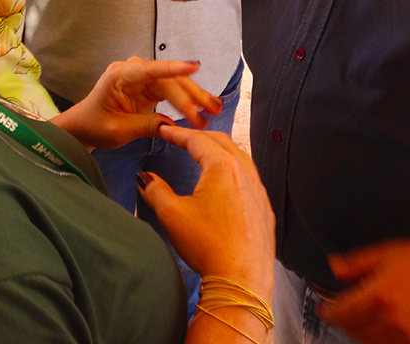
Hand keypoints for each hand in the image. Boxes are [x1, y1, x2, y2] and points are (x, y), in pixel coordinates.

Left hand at [52, 57, 221, 148]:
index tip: (194, 67)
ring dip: (194, 96)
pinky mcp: (149, 87)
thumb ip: (146, 125)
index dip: (173, 68)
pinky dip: (187, 100)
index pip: (150, 70)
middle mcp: (133, 71)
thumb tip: (172, 126)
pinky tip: (203, 106)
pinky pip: (172, 91)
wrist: (83, 127)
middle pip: (168, 79)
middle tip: (209, 110)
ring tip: (214, 108)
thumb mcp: (119, 130)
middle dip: (191, 95)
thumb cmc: (94, 125)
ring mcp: (142, 78)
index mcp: (120, 76)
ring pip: (175, 84)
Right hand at [139, 126, 275, 295]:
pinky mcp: (264, 208)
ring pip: (239, 158)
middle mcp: (245, 173)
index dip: (177, 133)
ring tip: (204, 153)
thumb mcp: (172, 215)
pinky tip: (227, 183)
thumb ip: (155, 190)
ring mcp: (258, 190)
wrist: (241, 279)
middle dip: (200, 136)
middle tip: (182, 137)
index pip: (197, 140)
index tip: (164, 130)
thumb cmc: (208, 246)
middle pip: (221, 142)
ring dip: (220, 150)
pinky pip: (250, 178)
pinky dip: (235, 170)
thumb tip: (145, 178)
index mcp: (222, 167)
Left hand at [317, 239, 409, 343]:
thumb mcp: (390, 252)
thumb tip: (333, 267)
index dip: (328, 313)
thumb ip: (357, 263)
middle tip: (344, 312)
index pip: (342, 312)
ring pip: (372, 343)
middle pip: (354, 330)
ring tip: (365, 321)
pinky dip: (384, 341)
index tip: (324, 310)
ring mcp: (407, 335)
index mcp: (378, 294)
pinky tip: (386, 330)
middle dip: (345, 322)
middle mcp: (390, 318)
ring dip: (363, 333)